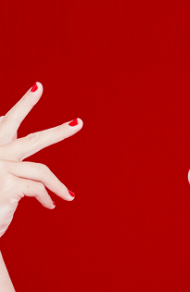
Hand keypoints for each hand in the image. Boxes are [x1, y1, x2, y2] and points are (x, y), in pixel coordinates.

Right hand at [0, 82, 82, 239]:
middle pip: (30, 138)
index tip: (38, 86)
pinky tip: (50, 205)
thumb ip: (10, 160)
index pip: (9, 122)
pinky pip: (37, 189)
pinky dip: (46, 198)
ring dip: (57, 186)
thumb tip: (24, 151)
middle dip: (55, 129)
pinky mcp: (7, 184)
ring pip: (41, 170)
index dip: (25, 103)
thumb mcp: (1, 175)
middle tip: (79, 122)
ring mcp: (1, 167)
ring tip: (69, 196)